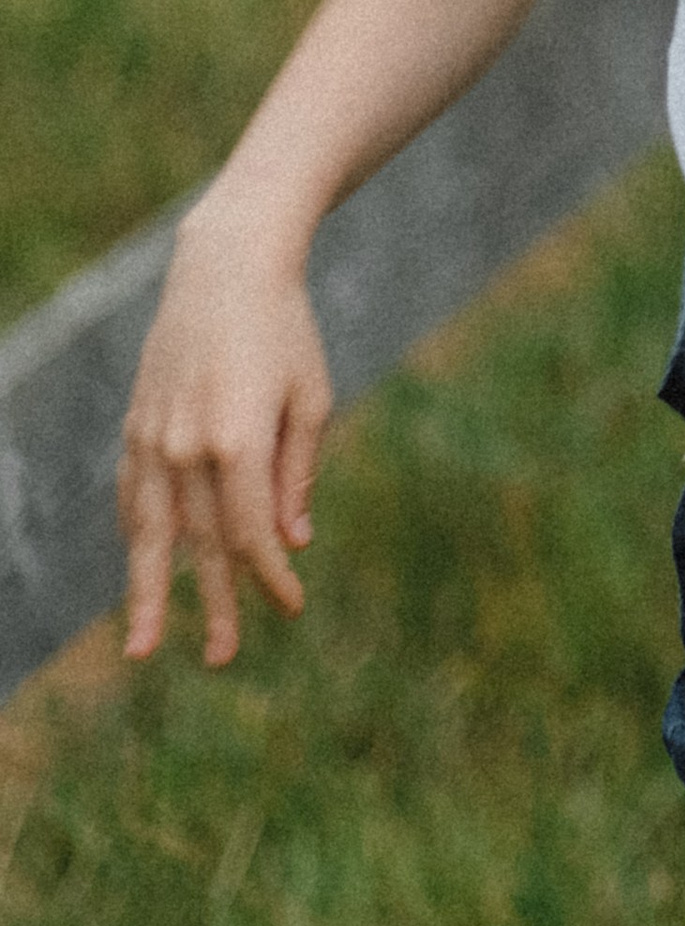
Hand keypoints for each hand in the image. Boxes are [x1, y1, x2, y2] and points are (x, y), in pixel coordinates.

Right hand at [119, 213, 333, 665]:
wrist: (226, 267)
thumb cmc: (285, 330)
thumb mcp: (310, 397)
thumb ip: (297, 472)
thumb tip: (292, 540)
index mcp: (238, 441)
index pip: (250, 534)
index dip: (270, 576)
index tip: (292, 605)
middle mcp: (187, 447)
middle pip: (200, 544)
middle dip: (215, 603)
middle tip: (223, 657)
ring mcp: (153, 438)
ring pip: (150, 533)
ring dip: (151, 591)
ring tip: (146, 646)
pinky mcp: (137, 426)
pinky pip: (133, 496)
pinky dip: (138, 537)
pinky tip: (143, 569)